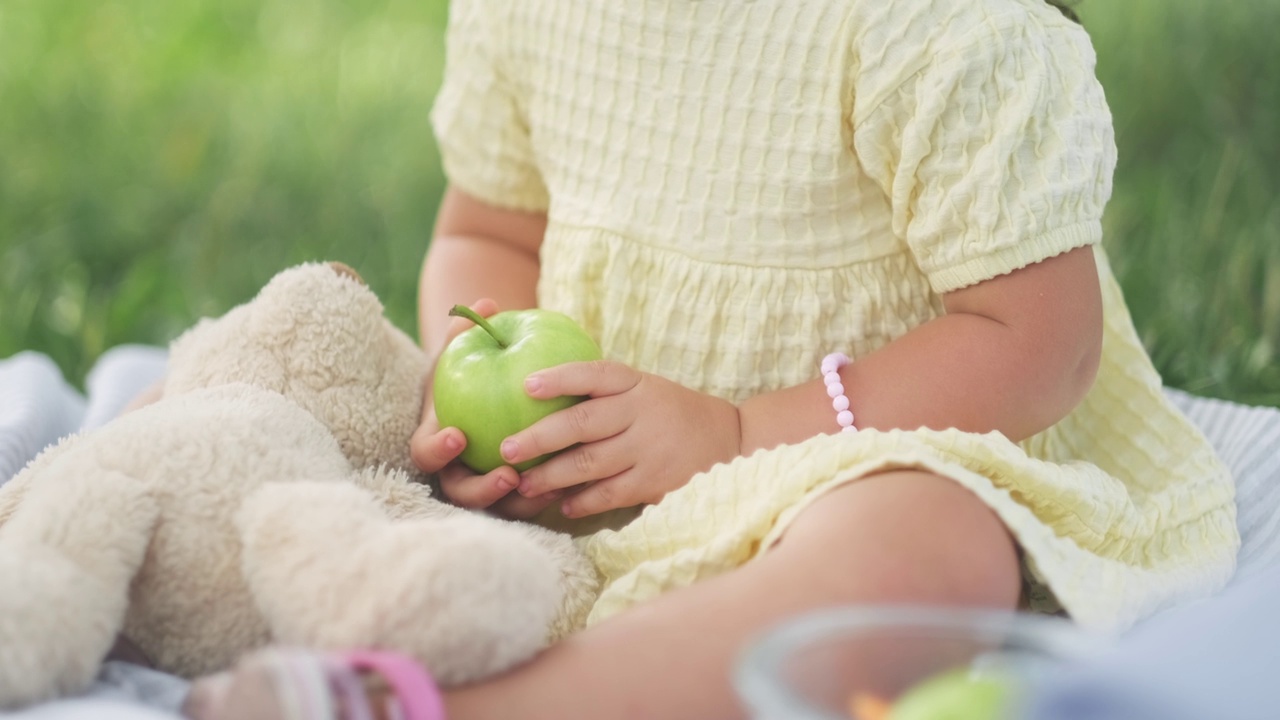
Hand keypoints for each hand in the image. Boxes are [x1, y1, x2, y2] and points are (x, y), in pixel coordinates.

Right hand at [409, 299, 552, 518]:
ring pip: (496, 507)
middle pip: (459, 493)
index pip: (426, 452)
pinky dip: (544, 499)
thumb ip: (470, 330)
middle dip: (481, 490)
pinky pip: (526, 504)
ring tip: (543, 486)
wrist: (491, 398)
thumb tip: (486, 301)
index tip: (458, 435)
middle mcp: (456, 471)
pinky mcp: (513, 497)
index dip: (438, 449)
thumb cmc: (475, 370)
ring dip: (517, 502)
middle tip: (508, 474)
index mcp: (437, 440)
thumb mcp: (467, 352)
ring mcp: (484, 488)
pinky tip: (569, 485)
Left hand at [501, 361, 742, 517]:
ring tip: (523, 484)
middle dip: (540, 437)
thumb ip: (602, 391)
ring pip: (590, 464)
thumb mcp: (643, 388)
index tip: (527, 384)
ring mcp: (649, 449)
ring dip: (551, 476)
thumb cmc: (668, 411)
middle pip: (582, 423)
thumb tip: (534, 393)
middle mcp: (641, 413)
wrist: (730, 439)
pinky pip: (610, 494)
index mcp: (635, 384)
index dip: (561, 378)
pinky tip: (562, 505)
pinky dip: (582, 501)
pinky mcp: (656, 482)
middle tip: (506, 449)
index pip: (595, 375)